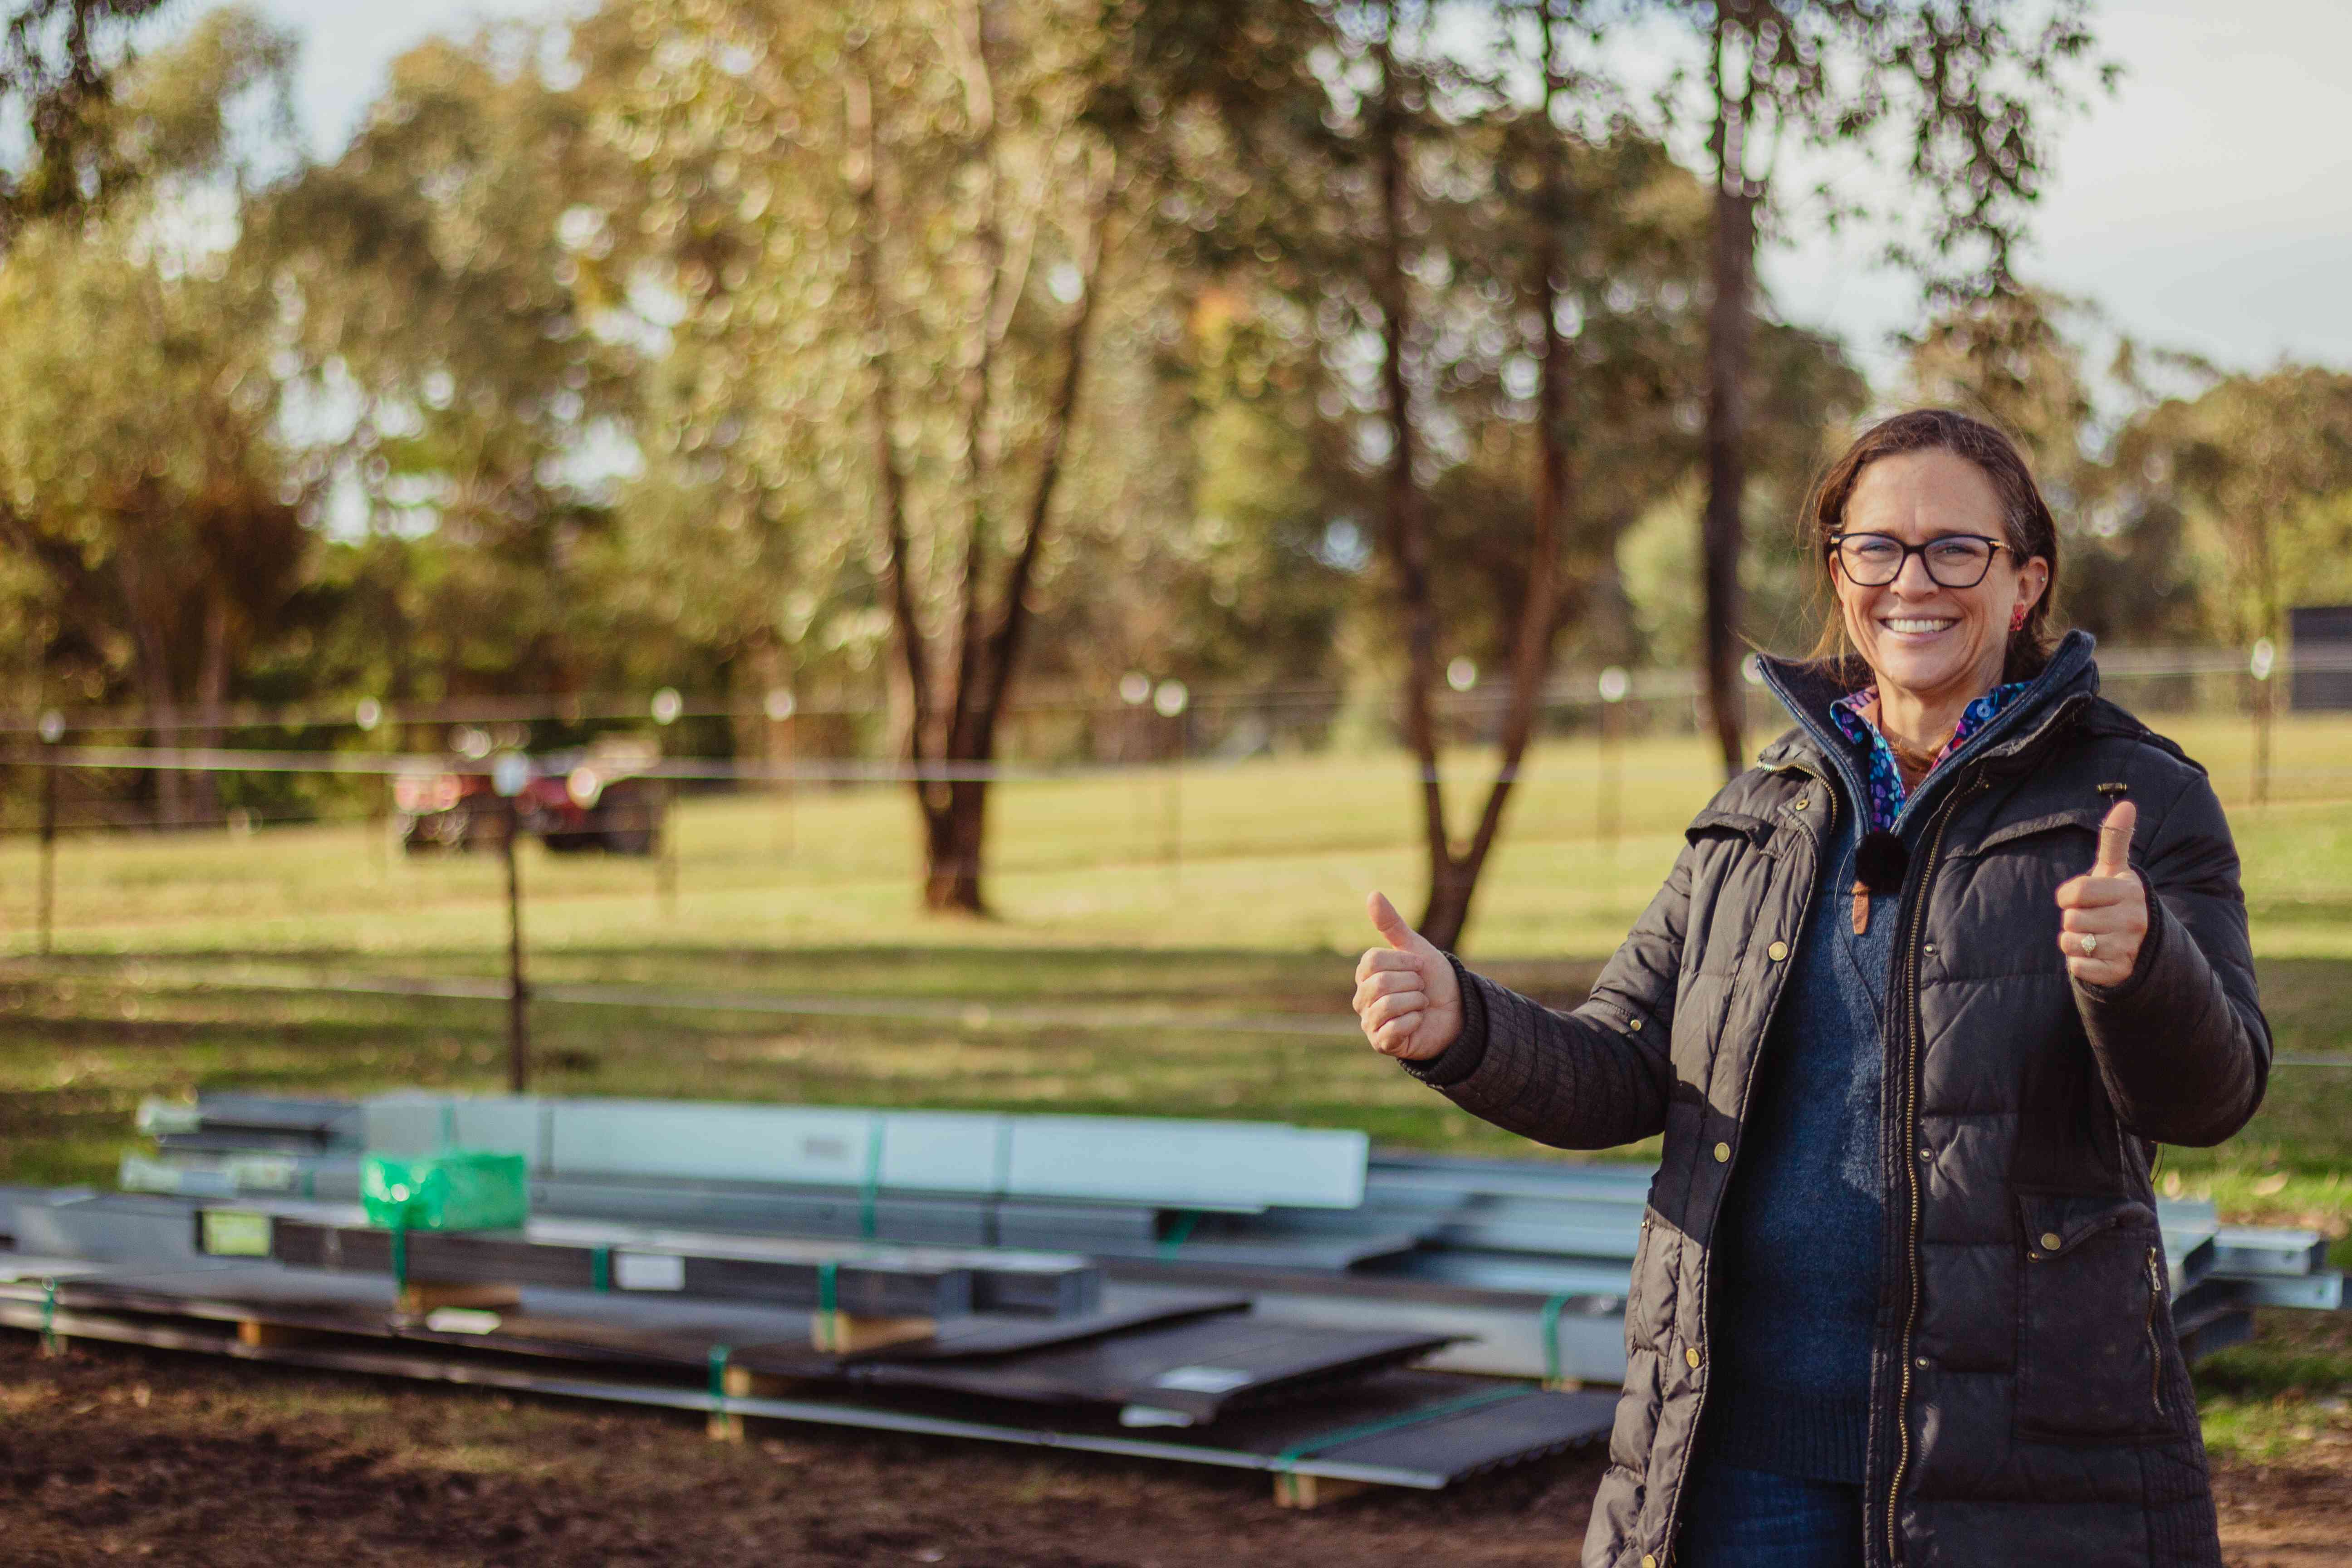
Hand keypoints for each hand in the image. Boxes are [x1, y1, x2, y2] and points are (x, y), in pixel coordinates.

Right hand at [1352, 891, 1463, 1061]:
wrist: (1458, 1011)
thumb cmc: (1434, 980)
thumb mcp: (1416, 949)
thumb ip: (1392, 924)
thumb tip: (1372, 894)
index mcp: (1366, 974)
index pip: (1373, 961)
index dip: (1404, 962)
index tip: (1420, 967)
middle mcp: (1362, 998)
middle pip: (1380, 983)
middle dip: (1413, 983)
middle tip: (1421, 989)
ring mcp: (1370, 1022)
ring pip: (1386, 1006)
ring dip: (1415, 1002)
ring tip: (1421, 1005)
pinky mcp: (1382, 1043)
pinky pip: (1394, 1029)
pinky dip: (1414, 1021)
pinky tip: (1419, 1022)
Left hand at [2057, 799, 2147, 986]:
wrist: (2140, 944)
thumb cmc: (2116, 900)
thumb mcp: (2116, 871)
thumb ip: (2115, 840)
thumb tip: (2126, 803)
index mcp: (2129, 892)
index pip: (2074, 893)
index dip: (2068, 896)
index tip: (2079, 898)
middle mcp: (2133, 920)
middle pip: (2071, 919)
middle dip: (2073, 919)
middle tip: (2092, 919)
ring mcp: (2127, 948)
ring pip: (2071, 942)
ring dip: (2073, 940)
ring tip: (2093, 935)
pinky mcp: (2117, 972)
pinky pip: (2077, 967)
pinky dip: (2078, 962)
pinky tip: (2096, 955)